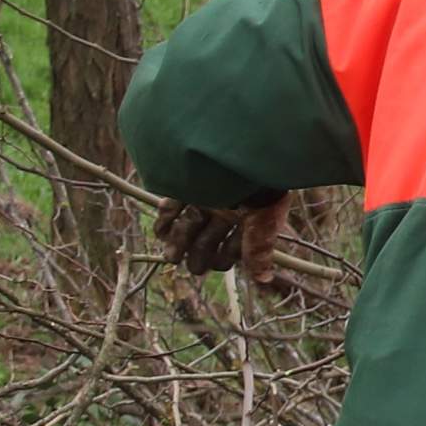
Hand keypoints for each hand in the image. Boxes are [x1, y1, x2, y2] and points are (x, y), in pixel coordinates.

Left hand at [158, 195, 287, 286]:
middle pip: (210, 238)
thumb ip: (259, 250)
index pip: (234, 245)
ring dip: (179, 243)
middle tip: (192, 269)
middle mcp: (226, 208)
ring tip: (170, 257)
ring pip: (189, 226)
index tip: (217, 267)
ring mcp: (205, 196)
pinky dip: (166, 220)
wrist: (242, 144)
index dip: (225, 258)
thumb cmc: (261, 182)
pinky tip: (161, 233)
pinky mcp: (187, 184)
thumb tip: (263, 281)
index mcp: (248, 216)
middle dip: (200, 255)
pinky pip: (172, 206)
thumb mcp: (264, 219)